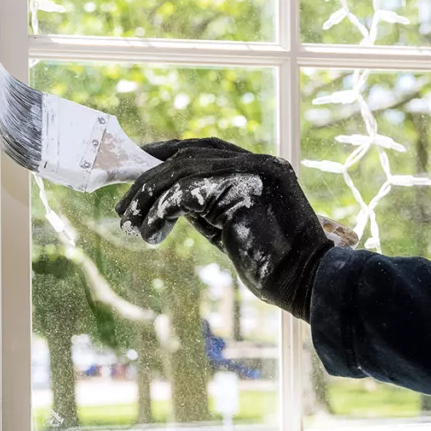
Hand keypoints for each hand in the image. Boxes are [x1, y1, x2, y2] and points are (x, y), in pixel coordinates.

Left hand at [115, 138, 332, 319]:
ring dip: (148, 197)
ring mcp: (252, 170)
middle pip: (187, 155)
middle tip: (124, 205)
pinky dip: (160, 211)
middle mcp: (257, 161)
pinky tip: (150, 231)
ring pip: (181, 170)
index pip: (204, 148)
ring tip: (129, 222)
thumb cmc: (274, 264)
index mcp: (260, 165)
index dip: (167, 154)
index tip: (139, 166)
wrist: (306, 282)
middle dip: (149, 178)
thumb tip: (167, 200)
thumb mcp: (232, 227)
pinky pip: (185, 192)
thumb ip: (207, 206)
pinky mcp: (241, 189)